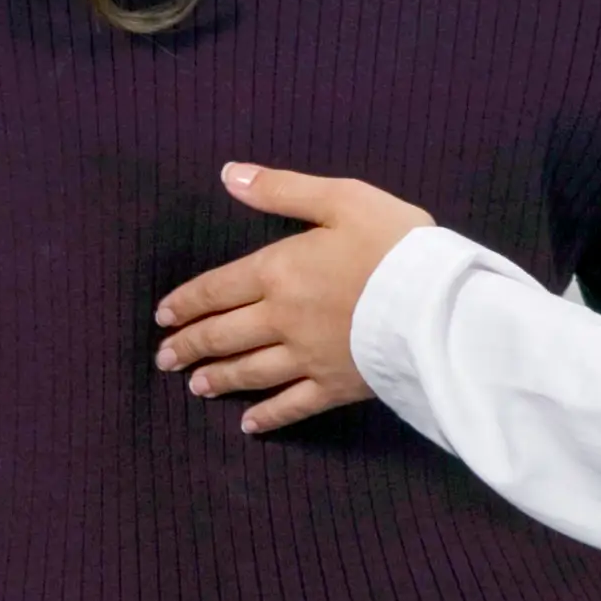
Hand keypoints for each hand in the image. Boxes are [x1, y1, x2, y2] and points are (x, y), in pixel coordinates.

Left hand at [153, 164, 427, 434]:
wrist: (436, 303)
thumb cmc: (394, 244)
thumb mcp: (342, 199)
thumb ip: (282, 190)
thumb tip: (229, 175)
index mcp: (279, 272)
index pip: (218, 289)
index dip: (187, 303)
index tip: (164, 316)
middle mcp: (282, 319)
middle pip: (224, 335)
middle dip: (190, 345)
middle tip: (165, 357)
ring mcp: (306, 358)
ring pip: (249, 371)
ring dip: (218, 378)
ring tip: (195, 385)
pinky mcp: (335, 386)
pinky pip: (293, 405)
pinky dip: (268, 416)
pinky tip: (249, 424)